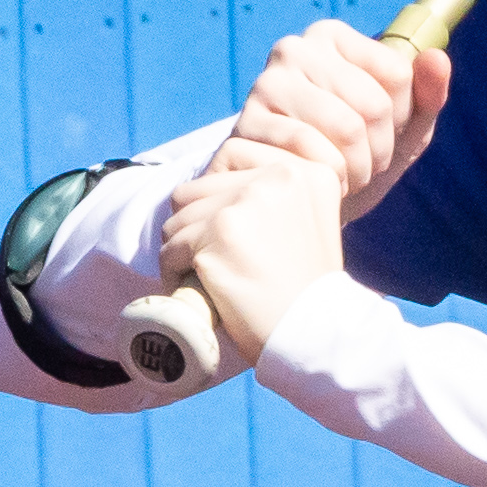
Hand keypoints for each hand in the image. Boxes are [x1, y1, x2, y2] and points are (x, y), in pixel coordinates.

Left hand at [163, 110, 352, 356]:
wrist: (314, 333)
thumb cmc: (308, 289)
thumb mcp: (311, 222)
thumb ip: (276, 194)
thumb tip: (218, 184)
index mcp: (306, 171)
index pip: (232, 154)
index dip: (218, 195)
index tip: (230, 231)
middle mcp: (277, 177)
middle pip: (199, 187)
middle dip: (197, 226)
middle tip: (211, 259)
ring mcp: (244, 203)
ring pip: (179, 216)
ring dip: (183, 249)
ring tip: (203, 276)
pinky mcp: (217, 233)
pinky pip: (172, 248)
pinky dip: (175, 272)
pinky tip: (197, 289)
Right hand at [234, 18, 446, 223]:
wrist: (299, 198)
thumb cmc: (354, 154)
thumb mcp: (403, 127)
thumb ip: (427, 93)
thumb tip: (437, 59)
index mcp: (331, 37)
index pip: (398, 73)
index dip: (402, 118)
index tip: (383, 131)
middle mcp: (295, 49)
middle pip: (374, 104)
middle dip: (380, 149)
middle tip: (363, 163)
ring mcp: (266, 85)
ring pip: (347, 129)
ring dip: (358, 169)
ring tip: (345, 175)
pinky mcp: (248, 125)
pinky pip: (313, 154)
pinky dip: (330, 180)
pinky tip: (319, 182)